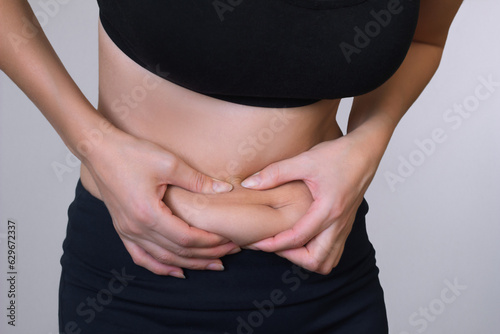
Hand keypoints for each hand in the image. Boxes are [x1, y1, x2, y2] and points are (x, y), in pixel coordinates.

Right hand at [83, 128, 238, 277]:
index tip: (230, 239)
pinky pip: (142, 257)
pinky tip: (176, 270)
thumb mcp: (169, 163)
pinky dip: (160, 266)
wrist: (99, 150)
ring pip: (162, 259)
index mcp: (148, 214)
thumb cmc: (131, 152)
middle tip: (230, 253)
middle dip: (207, 255)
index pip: (187, 238)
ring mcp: (127, 231)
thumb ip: (197, 180)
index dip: (211, 242)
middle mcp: (136, 228)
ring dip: (189, 264)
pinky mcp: (123, 229)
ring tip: (212, 265)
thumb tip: (224, 189)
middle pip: (178, 253)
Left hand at [241, 134, 380, 274]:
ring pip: (328, 261)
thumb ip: (275, 173)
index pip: (298, 238)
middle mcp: (339, 223)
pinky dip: (317, 253)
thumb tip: (249, 183)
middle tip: (274, 245)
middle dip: (292, 258)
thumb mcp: (304, 160)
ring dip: (307, 259)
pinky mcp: (346, 224)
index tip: (257, 243)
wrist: (366, 151)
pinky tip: (303, 238)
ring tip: (289, 245)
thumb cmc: (339, 154)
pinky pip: (333, 251)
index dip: (274, 245)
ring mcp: (345, 226)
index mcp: (328, 209)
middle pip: (317, 261)